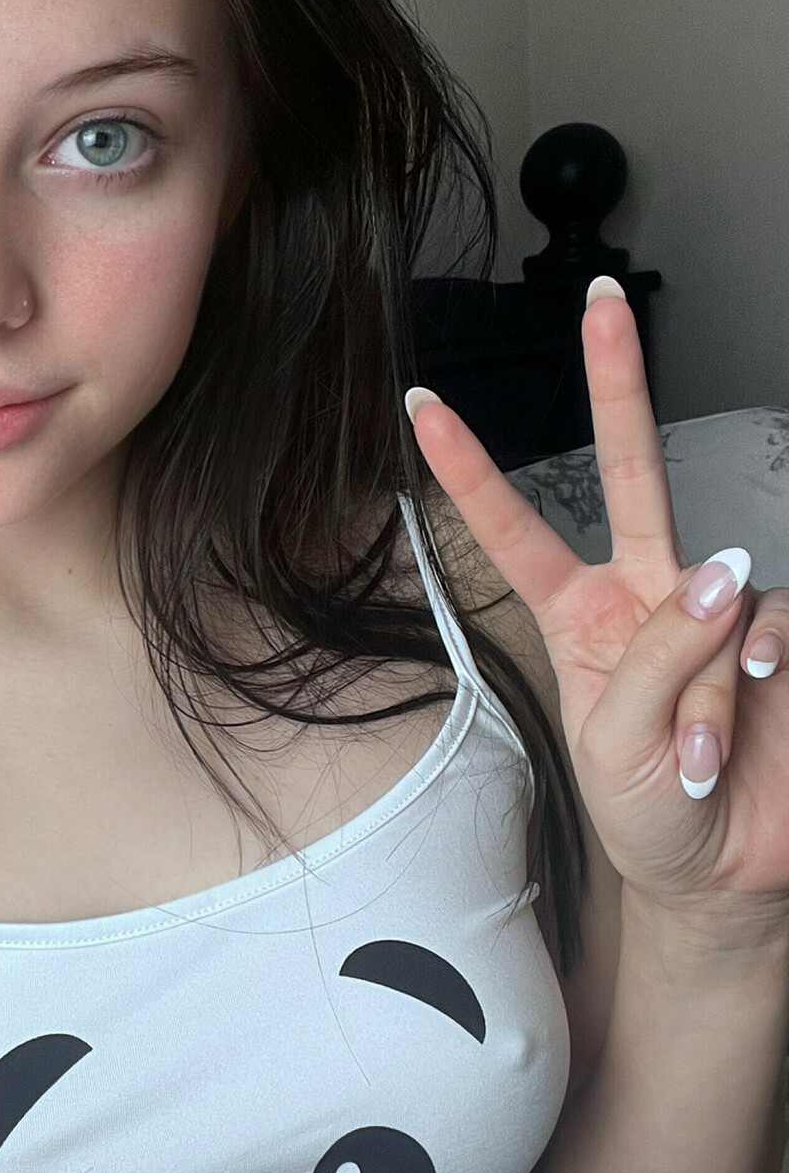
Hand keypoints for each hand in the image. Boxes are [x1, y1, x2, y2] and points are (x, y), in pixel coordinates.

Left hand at [405, 276, 788, 932]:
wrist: (722, 873)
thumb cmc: (645, 813)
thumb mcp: (612, 745)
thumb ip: (659, 654)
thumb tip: (725, 571)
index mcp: (581, 618)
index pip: (516, 530)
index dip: (471, 472)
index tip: (420, 408)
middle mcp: (652, 595)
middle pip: (634, 471)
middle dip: (619, 382)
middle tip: (601, 299)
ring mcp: (722, 610)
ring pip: (721, 595)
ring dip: (706, 690)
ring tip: (696, 757)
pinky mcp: (783, 638)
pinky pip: (776, 630)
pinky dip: (758, 685)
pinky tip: (748, 730)